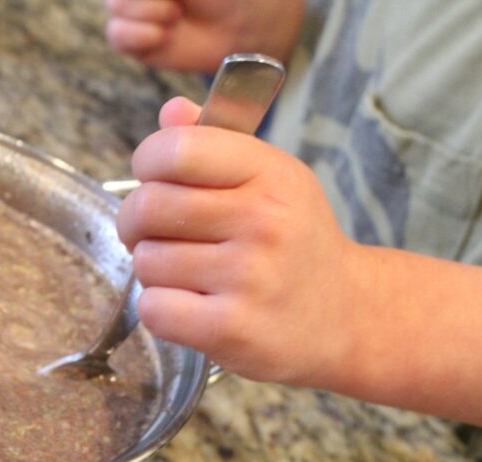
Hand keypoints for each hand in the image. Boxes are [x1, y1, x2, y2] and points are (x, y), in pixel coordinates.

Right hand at [104, 0, 305, 71]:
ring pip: (116, 6)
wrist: (245, 27)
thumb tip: (160, 2)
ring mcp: (132, 7)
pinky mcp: (134, 38)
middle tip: (179, 0)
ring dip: (149, 12)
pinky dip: (141, 37)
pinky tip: (164, 35)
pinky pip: (117, 35)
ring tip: (175, 15)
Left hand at [118, 97, 373, 386]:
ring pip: (146, 262)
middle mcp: (262, 221)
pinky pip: (154, 309)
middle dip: (134, 223)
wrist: (346, 317)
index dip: (146, 163)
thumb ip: (215, 143)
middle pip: (148, 207)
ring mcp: (249, 277)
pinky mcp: (231, 329)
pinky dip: (159, 311)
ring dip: (153, 271)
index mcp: (269, 174)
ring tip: (186, 275)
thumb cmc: (295, 245)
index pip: (175, 149)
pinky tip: (188, 308)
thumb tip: (171, 112)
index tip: (152, 180)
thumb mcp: (272, 181)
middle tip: (150, 235)